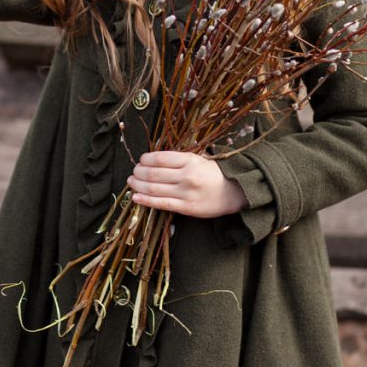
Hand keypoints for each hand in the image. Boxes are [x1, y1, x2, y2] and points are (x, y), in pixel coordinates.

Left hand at [127, 151, 245, 217]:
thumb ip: (179, 158)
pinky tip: (136, 197)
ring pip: (154, 188)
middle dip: (138, 172)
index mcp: (190, 160)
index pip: (159, 158)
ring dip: (138, 185)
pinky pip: (161, 204)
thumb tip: (154, 158)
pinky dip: (145, 200)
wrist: (235, 192)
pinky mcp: (187, 208)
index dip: (145, 159)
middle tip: (134, 172)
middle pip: (153, 173)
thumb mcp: (200, 158)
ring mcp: (186, 193)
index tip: (141, 160)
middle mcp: (186, 176)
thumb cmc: (215, 173)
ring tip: (131, 182)